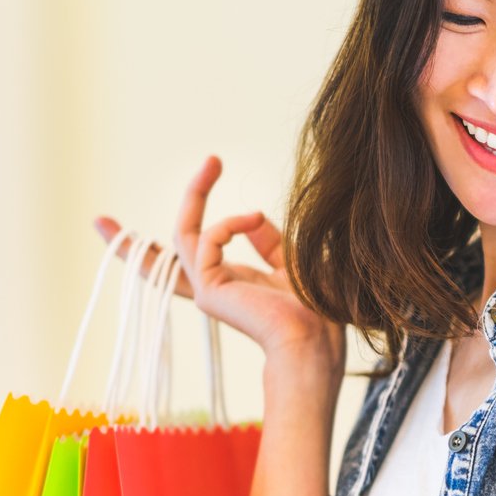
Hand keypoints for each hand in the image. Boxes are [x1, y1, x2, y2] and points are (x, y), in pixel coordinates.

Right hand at [94, 155, 341, 373]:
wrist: (315, 337)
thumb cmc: (314, 307)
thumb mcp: (291, 262)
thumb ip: (270, 242)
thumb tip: (254, 215)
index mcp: (235, 281)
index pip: (202, 249)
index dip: (196, 218)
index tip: (210, 177)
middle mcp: (215, 285)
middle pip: (181, 239)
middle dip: (190, 197)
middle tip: (213, 158)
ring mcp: (208, 289)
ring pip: (181, 233)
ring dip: (195, 193)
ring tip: (214, 162)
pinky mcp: (207, 288)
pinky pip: (206, 238)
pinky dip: (229, 222)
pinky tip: (254, 218)